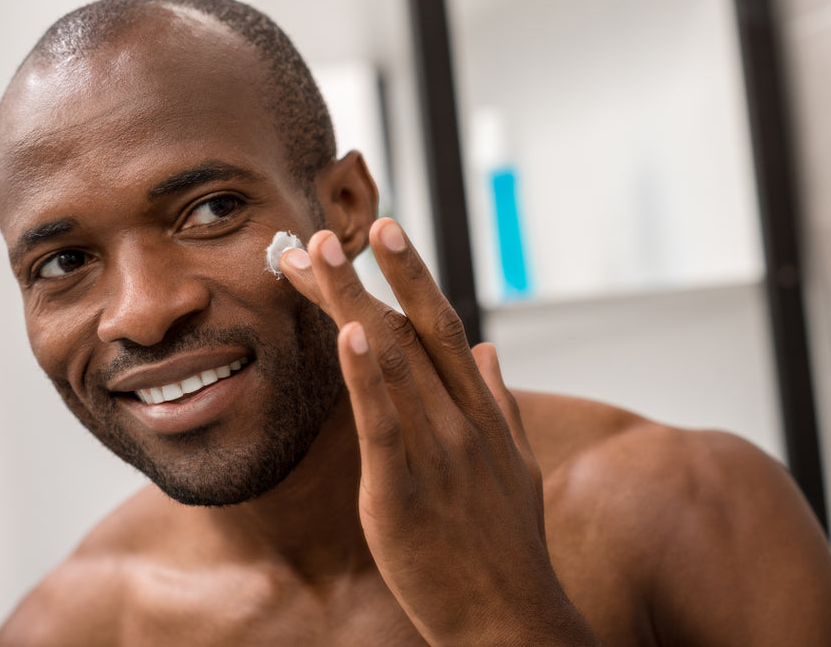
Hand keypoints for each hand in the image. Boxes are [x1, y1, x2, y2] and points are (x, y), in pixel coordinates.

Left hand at [280, 218, 598, 644]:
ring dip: (350, 299)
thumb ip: (500, 404)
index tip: (386, 235)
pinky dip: (365, 372)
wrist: (511, 620)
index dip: (411, 276)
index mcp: (483, 412)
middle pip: (411, 328)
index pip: (441, 326)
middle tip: (341, 223)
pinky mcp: (403, 491)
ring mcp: (437, 452)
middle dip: (376, 270)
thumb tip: (488, 352)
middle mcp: (463, 419)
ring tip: (313, 254)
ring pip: (391, 359)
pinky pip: (382, 421)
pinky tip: (348, 330)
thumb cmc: (508, 547)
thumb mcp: (517, 465)